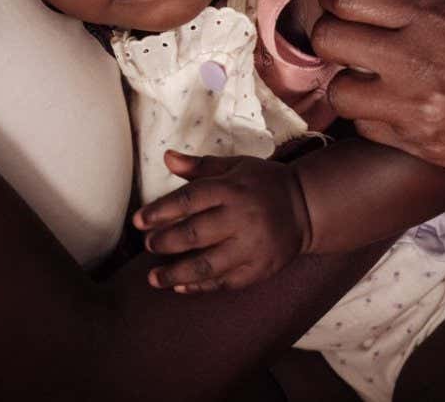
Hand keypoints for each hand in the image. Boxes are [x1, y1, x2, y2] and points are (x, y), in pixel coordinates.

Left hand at [132, 150, 312, 293]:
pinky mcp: (260, 269)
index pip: (189, 200)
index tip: (138, 221)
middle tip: (148, 246)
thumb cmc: (262, 183)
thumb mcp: (234, 167)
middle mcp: (242, 218)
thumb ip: (199, 167)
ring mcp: (252, 247)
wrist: (306, 208)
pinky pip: (226, 282)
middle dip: (166, 242)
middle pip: (195, 234)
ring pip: (208, 265)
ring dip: (177, 274)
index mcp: (232, 189)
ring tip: (154, 279)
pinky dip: (201, 287)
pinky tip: (181, 287)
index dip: (160, 211)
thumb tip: (167, 157)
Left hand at [310, 0, 444, 184]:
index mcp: (432, 13)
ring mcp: (411, 106)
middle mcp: (413, 58)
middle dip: (330, 31)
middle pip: (327, 38)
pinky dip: (370, 114)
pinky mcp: (416, 143)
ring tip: (368, 74)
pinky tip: (391, 104)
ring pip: (336, 89)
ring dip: (347, 78)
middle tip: (347, 33)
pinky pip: (363, 125)